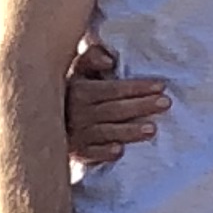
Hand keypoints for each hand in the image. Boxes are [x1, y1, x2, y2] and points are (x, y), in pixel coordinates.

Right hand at [66, 35, 169, 171]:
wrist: (47, 124)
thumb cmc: (73, 93)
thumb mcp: (77, 72)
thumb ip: (91, 58)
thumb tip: (109, 60)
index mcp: (80, 90)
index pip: (114, 88)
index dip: (137, 87)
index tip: (161, 86)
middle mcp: (79, 112)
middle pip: (115, 109)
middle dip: (141, 105)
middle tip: (166, 103)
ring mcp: (78, 134)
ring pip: (107, 132)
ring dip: (129, 131)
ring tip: (152, 129)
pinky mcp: (78, 153)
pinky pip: (91, 154)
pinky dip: (103, 153)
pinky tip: (119, 151)